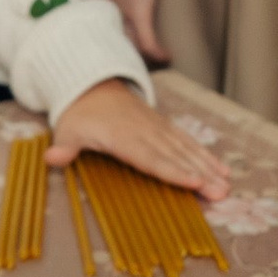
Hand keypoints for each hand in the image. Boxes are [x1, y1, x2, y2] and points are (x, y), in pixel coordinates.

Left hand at [48, 79, 230, 199]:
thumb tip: (51, 158)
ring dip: (208, 167)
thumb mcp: (67, 129)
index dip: (172, 171)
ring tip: (226, 185)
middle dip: (200, 174)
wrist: (93, 83)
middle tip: (221, 193)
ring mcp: (158, 128)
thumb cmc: (80, 114)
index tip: (193, 182)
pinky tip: (221, 168)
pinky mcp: (164, 126)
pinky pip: (187, 141)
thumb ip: (65, 146)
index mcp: (123, 136)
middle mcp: (145, 132)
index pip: (150, 158)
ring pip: (186, 149)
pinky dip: (205, 154)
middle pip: (175, 156)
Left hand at [98, 0, 169, 62]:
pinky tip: (167, 57)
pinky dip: (157, 53)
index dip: (116, 42)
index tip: (125, 52)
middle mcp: (108, 8)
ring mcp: (122, 11)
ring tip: (154, 67)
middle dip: (126, 56)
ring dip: (143, 59)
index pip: (105, 28)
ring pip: (129, 46)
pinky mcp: (139, 11)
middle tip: (137, 68)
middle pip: (114, 41)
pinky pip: (147, 42)